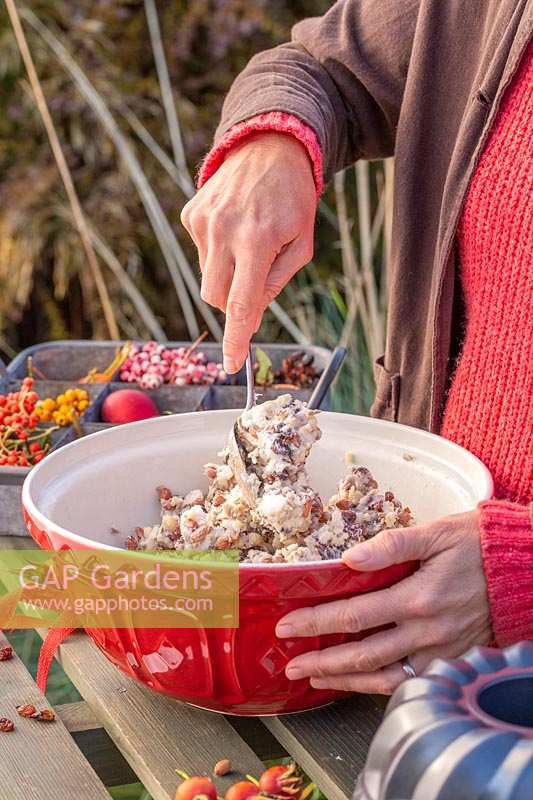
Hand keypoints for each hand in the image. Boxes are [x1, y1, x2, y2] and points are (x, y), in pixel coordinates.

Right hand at [181, 132, 315, 372]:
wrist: (269, 146)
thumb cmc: (293, 199)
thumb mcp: (302, 244)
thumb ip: (275, 283)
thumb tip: (249, 316)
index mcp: (255, 241)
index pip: (240, 303)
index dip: (235, 338)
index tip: (231, 364)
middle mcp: (223, 231)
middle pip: (215, 297)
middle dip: (233, 303)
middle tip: (255, 285)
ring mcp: (202, 222)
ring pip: (207, 276)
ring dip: (228, 274)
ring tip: (249, 243)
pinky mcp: (191, 215)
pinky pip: (201, 253)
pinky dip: (218, 252)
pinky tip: (234, 228)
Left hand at [276, 509, 491, 693]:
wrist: (522, 568)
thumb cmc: (477, 544)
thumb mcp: (435, 533)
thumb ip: (391, 545)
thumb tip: (350, 557)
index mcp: (418, 596)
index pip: (354, 615)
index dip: (316, 622)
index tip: (288, 626)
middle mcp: (428, 630)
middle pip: (363, 654)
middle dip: (322, 661)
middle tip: (291, 664)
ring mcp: (442, 650)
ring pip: (386, 677)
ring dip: (347, 681)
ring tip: (316, 681)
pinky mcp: (453, 659)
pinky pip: (413, 682)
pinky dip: (383, 688)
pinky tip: (362, 683)